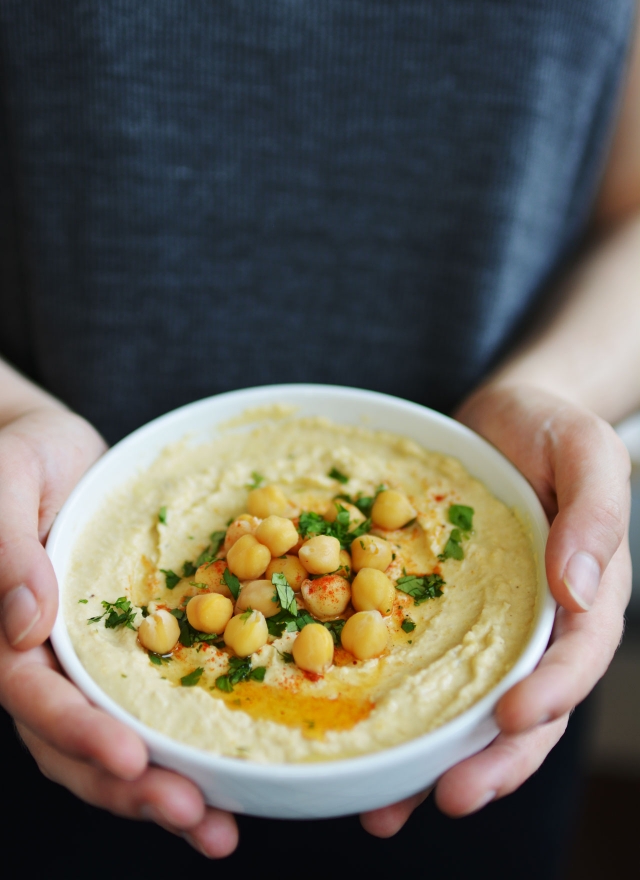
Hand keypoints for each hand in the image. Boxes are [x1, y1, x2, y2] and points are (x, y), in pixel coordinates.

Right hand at [0, 406, 237, 857]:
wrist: (49, 447)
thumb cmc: (18, 456)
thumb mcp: (6, 481)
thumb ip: (8, 550)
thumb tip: (25, 623)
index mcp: (6, 631)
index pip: (35, 697)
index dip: (80, 732)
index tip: (131, 761)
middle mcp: (46, 659)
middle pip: (76, 745)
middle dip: (133, 789)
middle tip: (196, 816)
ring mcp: (89, 658)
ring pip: (117, 738)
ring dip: (164, 786)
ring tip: (219, 826)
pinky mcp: (132, 643)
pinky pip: (156, 698)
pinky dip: (188, 737)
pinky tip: (232, 765)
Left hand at [361, 384, 630, 835]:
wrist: (504, 421)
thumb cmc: (551, 431)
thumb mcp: (586, 451)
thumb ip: (595, 513)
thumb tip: (580, 587)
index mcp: (585, 595)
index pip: (579, 656)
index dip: (552, 692)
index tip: (512, 717)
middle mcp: (537, 626)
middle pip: (527, 710)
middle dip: (493, 760)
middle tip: (449, 795)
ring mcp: (488, 629)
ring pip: (469, 710)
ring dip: (434, 763)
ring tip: (387, 810)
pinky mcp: (438, 618)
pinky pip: (419, 672)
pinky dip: (393, 713)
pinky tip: (356, 749)